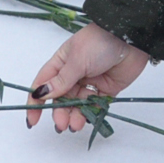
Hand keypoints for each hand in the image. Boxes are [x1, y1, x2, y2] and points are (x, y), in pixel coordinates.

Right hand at [27, 24, 150, 134]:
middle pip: (61, 98)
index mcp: (61, 63)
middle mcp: (74, 73)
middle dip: (59, 112)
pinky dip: (90, 113)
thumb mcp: (76, 60)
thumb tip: (40, 94)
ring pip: (77, 104)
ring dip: (74, 115)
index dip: (36, 102)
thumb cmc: (99, 42)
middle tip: (61, 124)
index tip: (33, 119)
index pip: (44, 84)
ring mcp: (90, 82)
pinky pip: (95, 105)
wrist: (130, 38)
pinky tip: (87, 118)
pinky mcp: (107, 89)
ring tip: (75, 124)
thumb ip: (61, 81)